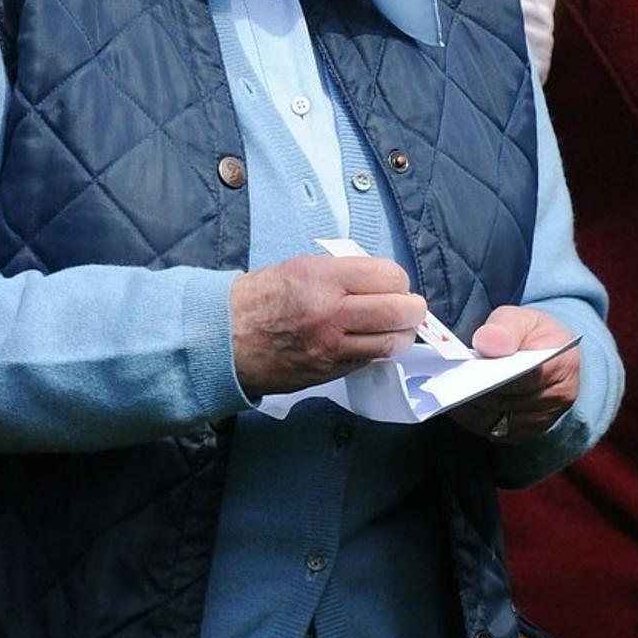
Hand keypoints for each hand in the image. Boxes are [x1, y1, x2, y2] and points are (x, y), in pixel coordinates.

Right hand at [232, 255, 425, 398]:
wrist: (224, 338)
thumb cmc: (259, 299)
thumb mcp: (300, 267)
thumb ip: (343, 272)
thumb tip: (380, 280)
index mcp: (322, 277)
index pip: (388, 276)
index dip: (399, 280)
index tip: (395, 283)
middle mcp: (330, 311)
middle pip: (399, 311)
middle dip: (413, 309)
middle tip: (411, 307)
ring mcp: (330, 346)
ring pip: (391, 343)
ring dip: (400, 335)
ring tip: (395, 327)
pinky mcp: (328, 371)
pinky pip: (368, 361)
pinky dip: (377, 351)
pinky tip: (369, 342)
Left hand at [451, 305, 578, 443]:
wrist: (546, 351)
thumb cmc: (532, 333)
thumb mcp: (521, 318)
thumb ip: (505, 328)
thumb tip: (487, 342)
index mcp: (562, 365)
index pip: (525, 377)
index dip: (493, 375)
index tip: (467, 368)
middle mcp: (557, 399)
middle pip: (507, 401)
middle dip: (475, 390)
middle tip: (446, 378)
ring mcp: (541, 420)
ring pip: (496, 419)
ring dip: (469, 406)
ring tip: (446, 389)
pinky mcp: (523, 433)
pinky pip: (492, 430)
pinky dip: (471, 417)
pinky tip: (455, 402)